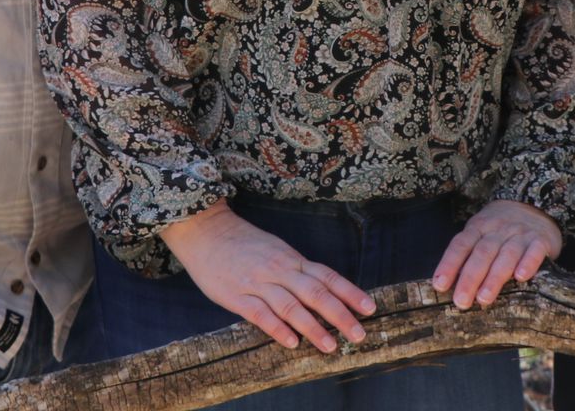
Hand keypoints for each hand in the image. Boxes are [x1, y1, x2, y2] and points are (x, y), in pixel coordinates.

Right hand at [159, 203, 374, 353]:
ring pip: (291, 306)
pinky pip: (260, 314)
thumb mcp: (275, 249)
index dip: (350, 292)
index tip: (370, 308)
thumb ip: (295, 270)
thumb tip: (321, 290)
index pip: (327, 276)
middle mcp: (279, 269)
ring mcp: (257, 283)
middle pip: (316, 293)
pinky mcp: (236, 296)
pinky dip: (277, 328)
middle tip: (359, 334)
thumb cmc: (242, 242)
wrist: (205, 229)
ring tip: (331, 346)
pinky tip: (291, 342)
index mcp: (291, 258)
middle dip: (340, 315)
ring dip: (313, 327)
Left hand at [432, 200, 560, 309]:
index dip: (449, 264)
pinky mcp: (541, 240)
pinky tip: (521, 277)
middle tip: (461, 301)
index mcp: (478, 227)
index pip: (461, 245)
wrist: (534, 206)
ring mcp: (520, 234)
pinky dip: (528, 263)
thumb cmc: (500, 229)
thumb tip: (447, 284)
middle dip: (470, 278)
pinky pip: (534, 251)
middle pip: (482, 253)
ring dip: (494, 277)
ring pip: (506, 255)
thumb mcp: (481, 232)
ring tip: (484, 299)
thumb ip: (468, 254)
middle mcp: (498, 229)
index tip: (439, 285)